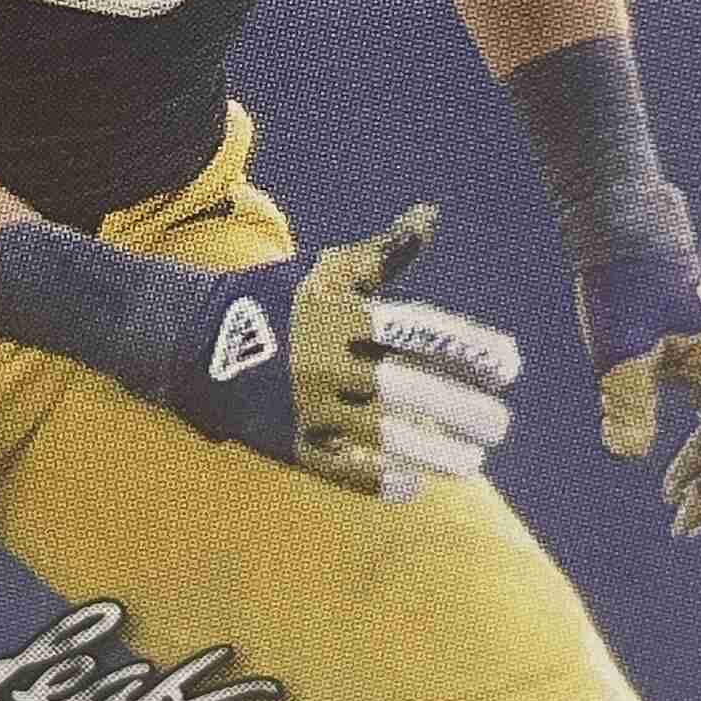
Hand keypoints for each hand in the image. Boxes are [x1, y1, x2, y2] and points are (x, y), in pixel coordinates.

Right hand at [164, 205, 519, 501]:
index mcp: (338, 315)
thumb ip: (383, 254)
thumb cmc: (274, 300)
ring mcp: (304, 408)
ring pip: (384, 437)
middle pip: (408, 390)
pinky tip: (414, 484)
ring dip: (436, 454)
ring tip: (473, 461)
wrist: (191, 344)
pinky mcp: (288, 446)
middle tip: (500, 424)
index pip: (418, 332)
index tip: (509, 367)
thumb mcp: (324, 271)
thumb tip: (431, 216)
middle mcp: (323, 362)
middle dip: (463, 411)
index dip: (469, 349)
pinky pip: (343, 472)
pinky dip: (381, 481)